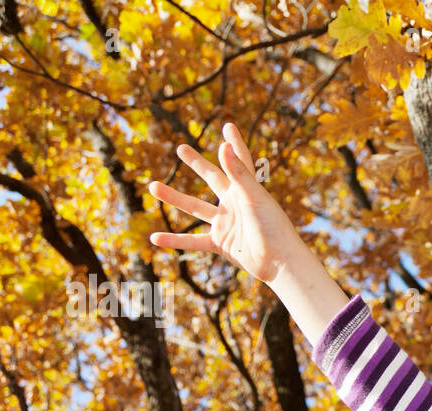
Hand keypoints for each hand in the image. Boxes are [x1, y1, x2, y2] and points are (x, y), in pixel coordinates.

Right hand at [147, 123, 296, 284]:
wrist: (280, 263)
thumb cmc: (273, 227)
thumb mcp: (253, 197)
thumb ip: (238, 172)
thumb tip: (223, 145)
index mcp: (246, 189)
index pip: (239, 160)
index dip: (234, 143)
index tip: (228, 126)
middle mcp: (235, 204)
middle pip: (212, 178)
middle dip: (197, 163)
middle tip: (181, 148)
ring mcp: (226, 223)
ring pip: (194, 207)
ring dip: (173, 197)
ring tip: (152, 186)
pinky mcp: (221, 243)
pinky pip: (192, 241)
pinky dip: (174, 241)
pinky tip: (154, 237)